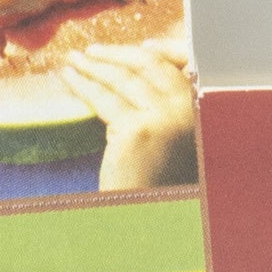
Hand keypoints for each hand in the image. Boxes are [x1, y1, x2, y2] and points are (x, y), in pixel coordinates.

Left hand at [53, 34, 197, 192]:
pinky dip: (83, 84)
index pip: (182, 65)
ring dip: (94, 65)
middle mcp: (188, 110)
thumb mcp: (175, 137)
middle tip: (93, 51)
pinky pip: (104, 98)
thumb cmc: (159, 186)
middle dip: (119, 55)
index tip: (141, 46)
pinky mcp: (136, 130)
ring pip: (123, 80)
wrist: (146, 225)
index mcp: (202, 109)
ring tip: (74, 60)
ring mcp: (163, 118)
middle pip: (149, 67)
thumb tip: (150, 65)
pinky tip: (69, 78)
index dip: (160, 51)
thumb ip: (170, 108)